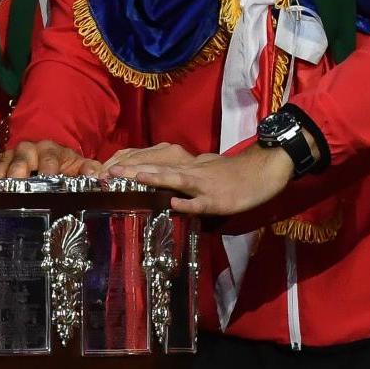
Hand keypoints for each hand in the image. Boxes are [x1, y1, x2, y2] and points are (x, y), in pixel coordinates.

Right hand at [0, 139, 89, 179]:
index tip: (50, 177)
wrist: (46, 161)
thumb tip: (99, 175)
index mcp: (51, 150)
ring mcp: (9, 156)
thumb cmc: (63, 168)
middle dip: (19, 167)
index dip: (50, 166)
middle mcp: (28, 150)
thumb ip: (89, 171)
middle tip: (16, 180)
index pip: (50, 157)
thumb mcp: (78, 168)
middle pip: (22, 156)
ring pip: (1, 162)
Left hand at [104, 143, 296, 215]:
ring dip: (155, 179)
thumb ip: (184, 176)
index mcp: (187, 166)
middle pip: (159, 169)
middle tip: (108, 172)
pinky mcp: (219, 199)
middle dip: (133, 171)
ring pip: (176, 180)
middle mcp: (192, 172)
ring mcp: (205, 185)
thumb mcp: (204, 169)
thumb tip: (167, 188)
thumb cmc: (232, 172)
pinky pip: (202, 203)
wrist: (261, 170)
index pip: (155, 164)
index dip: (132, 166)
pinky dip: (188, 204)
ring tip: (134, 178)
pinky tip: (175, 205)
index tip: (108, 169)